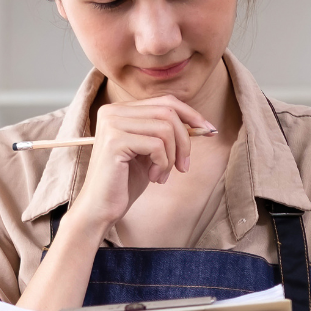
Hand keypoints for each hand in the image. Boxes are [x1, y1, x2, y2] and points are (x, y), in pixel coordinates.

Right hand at [71, 96, 215, 231]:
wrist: (101, 208)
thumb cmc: (125, 182)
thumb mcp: (150, 152)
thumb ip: (167, 133)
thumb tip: (201, 124)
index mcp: (119, 110)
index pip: (165, 102)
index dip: (191, 115)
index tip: (209, 131)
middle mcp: (112, 112)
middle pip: (168, 112)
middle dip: (184, 140)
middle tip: (184, 166)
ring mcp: (112, 125)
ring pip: (165, 129)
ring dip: (172, 156)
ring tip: (163, 175)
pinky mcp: (114, 142)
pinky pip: (156, 145)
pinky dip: (163, 164)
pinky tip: (154, 177)